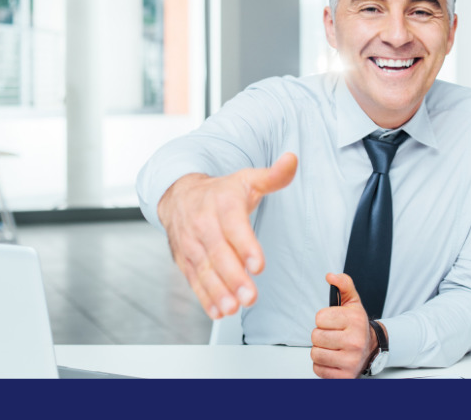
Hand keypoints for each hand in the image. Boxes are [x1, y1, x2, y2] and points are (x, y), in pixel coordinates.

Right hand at [157, 153, 297, 318]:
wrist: (178, 194)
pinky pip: (194, 280)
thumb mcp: (246, 179)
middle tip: (250, 296)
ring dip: (218, 291)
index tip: (258, 264)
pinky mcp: (185, 260)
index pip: (233, 226)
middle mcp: (203, 224)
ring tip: (233, 307)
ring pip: (204, 270)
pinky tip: (218, 310)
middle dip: (234, 277)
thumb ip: (273, 176)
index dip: (245, 246)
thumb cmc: (219, 192)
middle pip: (218, 254)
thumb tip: (292, 160)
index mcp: (221, 204)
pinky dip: (205, 298)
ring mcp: (191, 244)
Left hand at [310, 273, 377, 378]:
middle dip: (321, 335)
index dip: (323, 319)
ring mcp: (350, 360)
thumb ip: (343, 284)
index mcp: (355, 320)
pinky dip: (322, 365)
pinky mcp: (344, 375)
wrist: (372, 348)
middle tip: (333, 335)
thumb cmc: (357, 326)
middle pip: (315, 336)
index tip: (333, 321)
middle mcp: (355, 341)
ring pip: (315, 354)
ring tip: (333, 347)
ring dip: (321, 350)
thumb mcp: (353, 302)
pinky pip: (318, 369)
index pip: (320, 318)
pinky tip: (333, 358)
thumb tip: (331, 276)